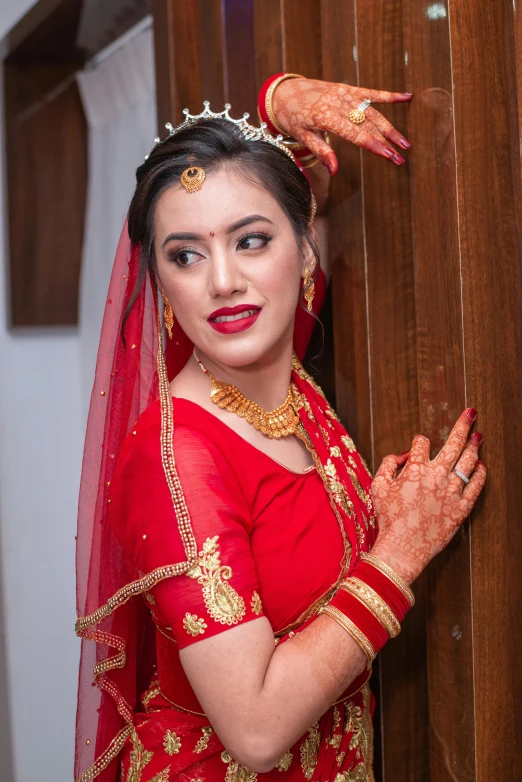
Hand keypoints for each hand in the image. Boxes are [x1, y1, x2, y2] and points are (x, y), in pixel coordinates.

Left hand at [271, 77, 412, 172]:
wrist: (285, 92)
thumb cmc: (292, 118)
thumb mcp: (302, 137)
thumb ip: (322, 151)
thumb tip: (335, 171)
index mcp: (326, 117)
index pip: (355, 134)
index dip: (374, 145)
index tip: (389, 156)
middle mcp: (338, 103)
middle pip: (368, 125)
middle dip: (386, 141)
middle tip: (401, 156)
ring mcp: (345, 94)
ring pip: (373, 112)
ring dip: (390, 127)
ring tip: (405, 142)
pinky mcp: (348, 89)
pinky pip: (371, 93)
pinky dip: (389, 95)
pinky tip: (407, 97)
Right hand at [370, 408, 486, 583]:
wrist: (402, 547)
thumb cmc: (388, 518)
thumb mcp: (378, 487)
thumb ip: (388, 465)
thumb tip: (401, 455)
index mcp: (415, 469)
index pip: (421, 443)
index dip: (419, 442)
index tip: (419, 445)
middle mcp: (436, 475)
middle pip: (453, 443)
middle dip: (462, 425)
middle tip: (471, 412)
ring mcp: (451, 491)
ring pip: (468, 462)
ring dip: (474, 446)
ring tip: (478, 436)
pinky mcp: (461, 507)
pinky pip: (476, 486)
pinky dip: (480, 474)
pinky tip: (481, 465)